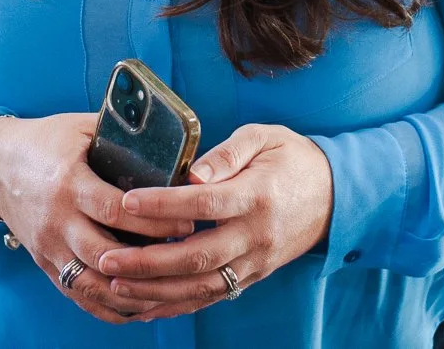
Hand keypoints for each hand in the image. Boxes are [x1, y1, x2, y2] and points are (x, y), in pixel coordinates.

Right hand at [0, 112, 192, 324]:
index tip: (186, 223)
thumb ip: (119, 136)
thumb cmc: (44, 142)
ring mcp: (48, 246)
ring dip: (131, 293)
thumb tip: (169, 138)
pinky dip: (107, 306)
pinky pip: (77, 294)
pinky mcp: (44, 263)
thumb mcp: (79, 128)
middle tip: (184, 258)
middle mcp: (57, 220)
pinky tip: (136, 307)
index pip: (114, 209)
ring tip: (168, 290)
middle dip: (149, 261)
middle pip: (106, 254)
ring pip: (92, 284)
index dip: (153, 221)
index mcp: (69, 182)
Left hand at [95, 123, 333, 318]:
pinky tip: (144, 306)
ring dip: (156, 289)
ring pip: (202, 286)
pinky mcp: (252, 277)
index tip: (128, 201)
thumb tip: (192, 173)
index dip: (165, 205)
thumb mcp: (265, 138)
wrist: (335, 196)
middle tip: (108, 256)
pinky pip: (211, 297)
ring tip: (115, 282)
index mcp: (258, 195)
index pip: (206, 203)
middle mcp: (256, 235)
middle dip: (148, 260)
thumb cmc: (292, 159)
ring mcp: (255, 261)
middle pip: (198, 256)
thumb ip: (228, 152)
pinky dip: (176, 306)